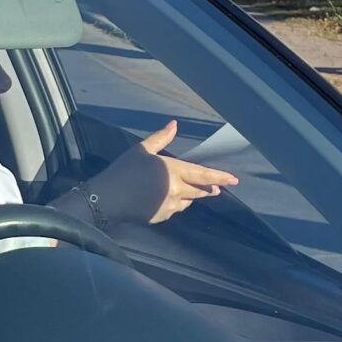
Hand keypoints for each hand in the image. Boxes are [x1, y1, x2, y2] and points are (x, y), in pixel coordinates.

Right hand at [88, 121, 239, 224]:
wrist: (107, 198)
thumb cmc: (124, 170)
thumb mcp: (142, 149)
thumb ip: (161, 138)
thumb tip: (175, 124)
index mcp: (174, 170)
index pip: (203, 175)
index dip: (220, 177)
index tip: (234, 180)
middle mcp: (177, 190)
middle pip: (199, 191)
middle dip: (209, 189)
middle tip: (217, 189)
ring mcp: (170, 206)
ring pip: (187, 201)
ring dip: (191, 196)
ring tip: (192, 192)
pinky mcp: (161, 217)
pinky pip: (174, 209)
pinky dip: (176, 204)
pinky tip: (169, 200)